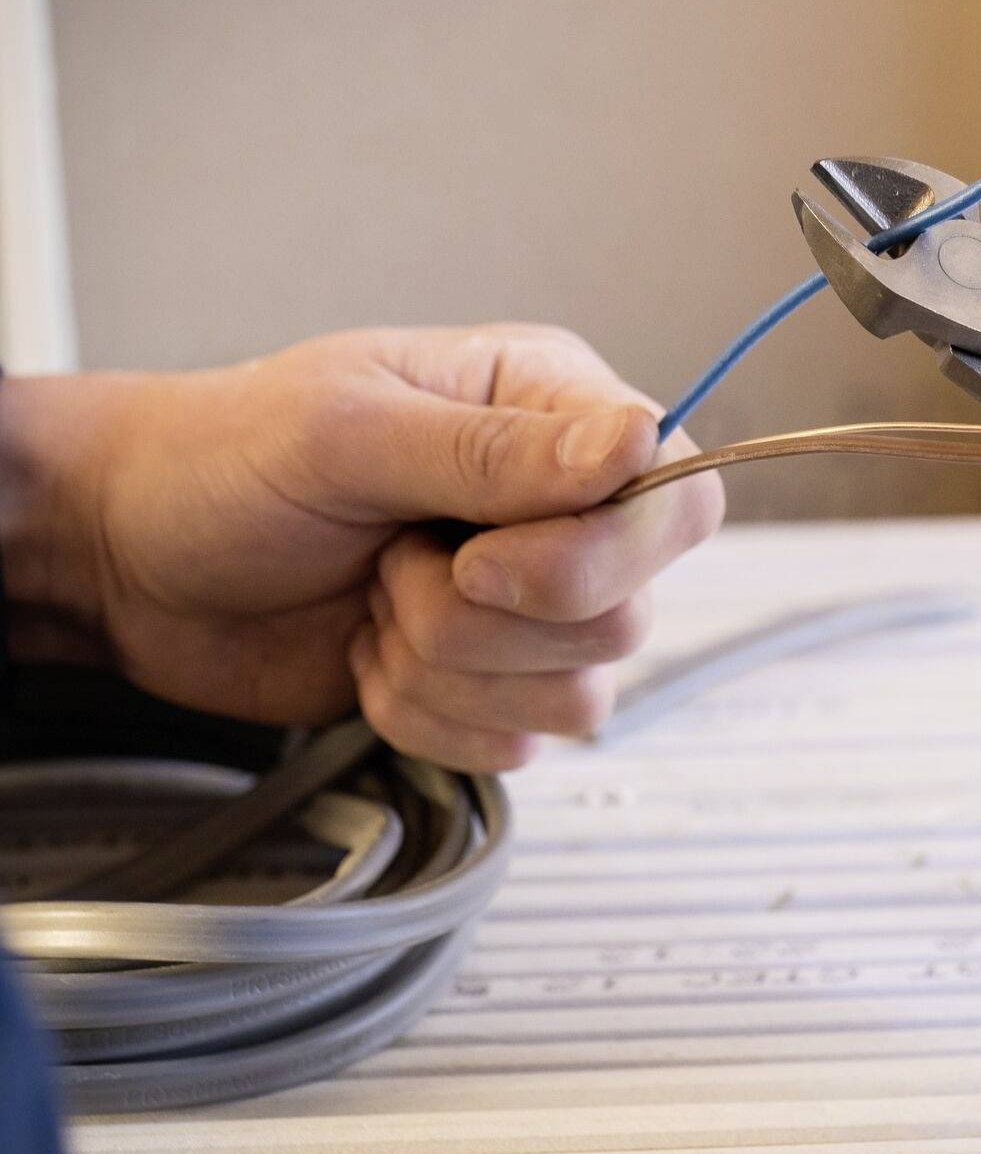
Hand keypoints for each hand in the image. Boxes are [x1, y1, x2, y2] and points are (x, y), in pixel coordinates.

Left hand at [0, 325, 723, 768]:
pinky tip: (368, 656)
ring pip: (579, 695)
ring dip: (447, 669)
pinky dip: (425, 717)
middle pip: (626, 615)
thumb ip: (499, 451)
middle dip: (485, 620)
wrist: (130, 558)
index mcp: (550, 408)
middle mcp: (560, 508)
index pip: (676, 496)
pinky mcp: (489, 684)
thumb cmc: (223, 461)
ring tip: (375, 604)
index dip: (606, 553)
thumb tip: (639, 439)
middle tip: (397, 563)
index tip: (484, 561)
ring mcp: (529, 605)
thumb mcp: (349, 431)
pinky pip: (517, 745)